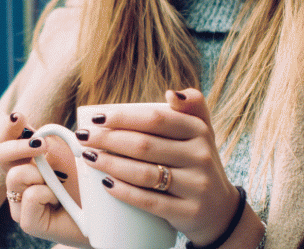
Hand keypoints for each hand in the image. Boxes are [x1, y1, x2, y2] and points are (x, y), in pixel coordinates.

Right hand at [0, 112, 87, 246]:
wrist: (105, 212)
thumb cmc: (88, 180)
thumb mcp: (70, 151)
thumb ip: (50, 137)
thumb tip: (30, 127)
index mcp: (27, 160)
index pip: (5, 138)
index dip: (6, 126)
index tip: (19, 117)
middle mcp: (19, 181)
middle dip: (17, 146)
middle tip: (41, 145)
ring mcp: (21, 203)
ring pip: (15, 176)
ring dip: (42, 174)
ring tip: (60, 183)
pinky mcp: (29, 222)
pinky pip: (30, 197)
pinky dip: (49, 194)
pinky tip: (60, 200)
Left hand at [75, 90, 244, 245]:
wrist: (220, 209)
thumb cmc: (197, 162)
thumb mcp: (202, 132)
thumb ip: (192, 104)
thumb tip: (169, 93)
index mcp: (200, 131)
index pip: (156, 119)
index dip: (122, 117)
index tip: (95, 117)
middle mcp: (201, 156)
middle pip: (145, 145)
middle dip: (107, 140)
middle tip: (83, 138)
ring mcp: (196, 185)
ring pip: (144, 173)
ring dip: (110, 164)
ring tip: (89, 158)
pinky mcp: (188, 211)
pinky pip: (150, 201)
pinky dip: (125, 192)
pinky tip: (105, 184)